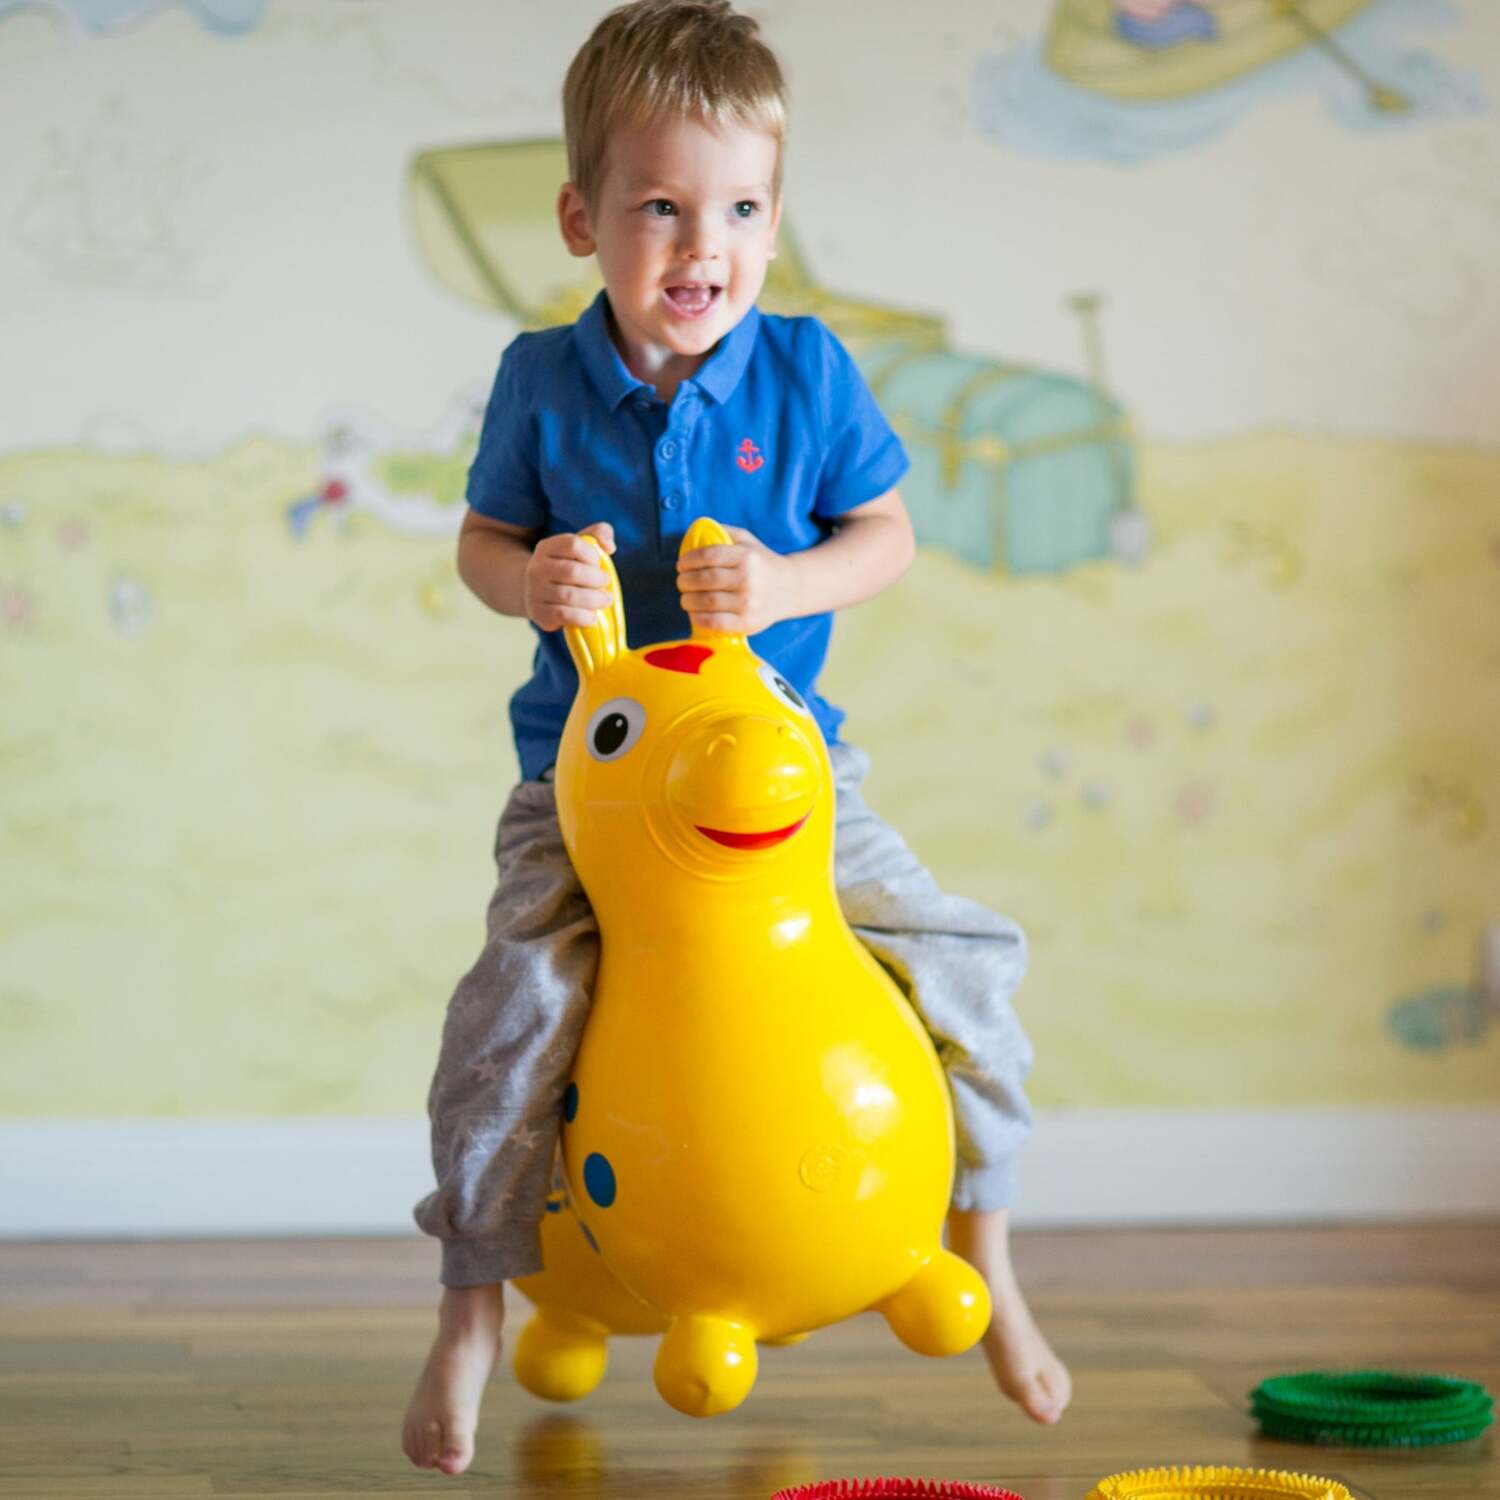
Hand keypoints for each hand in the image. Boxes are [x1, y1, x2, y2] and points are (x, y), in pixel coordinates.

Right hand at [523, 522, 615, 631]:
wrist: (537, 592)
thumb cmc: (567, 567)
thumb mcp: (580, 546)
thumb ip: (599, 534)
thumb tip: (610, 547)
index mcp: (547, 547)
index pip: (573, 545)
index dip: (592, 555)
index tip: (598, 564)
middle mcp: (537, 568)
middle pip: (573, 572)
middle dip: (597, 580)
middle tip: (606, 585)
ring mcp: (535, 591)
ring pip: (569, 595)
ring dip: (594, 600)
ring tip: (605, 600)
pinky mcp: (538, 613)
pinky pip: (564, 615)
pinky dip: (584, 617)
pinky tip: (592, 616)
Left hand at [676, 525, 796, 636]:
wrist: (791, 589)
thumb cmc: (762, 563)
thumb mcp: (747, 541)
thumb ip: (723, 532)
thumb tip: (696, 530)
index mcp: (746, 557)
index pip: (707, 556)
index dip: (688, 561)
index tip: (682, 565)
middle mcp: (748, 579)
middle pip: (703, 580)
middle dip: (684, 581)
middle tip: (682, 582)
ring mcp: (748, 603)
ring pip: (706, 602)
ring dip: (688, 600)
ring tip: (686, 598)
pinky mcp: (747, 623)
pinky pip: (715, 623)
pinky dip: (698, 618)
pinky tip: (694, 614)